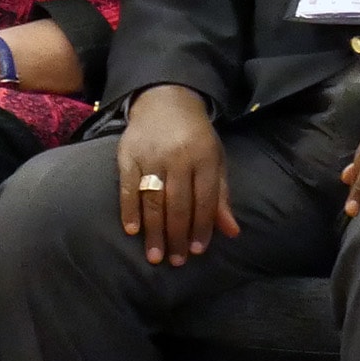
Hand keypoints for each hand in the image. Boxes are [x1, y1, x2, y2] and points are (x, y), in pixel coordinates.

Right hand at [115, 85, 237, 265]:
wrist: (165, 99)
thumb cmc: (195, 136)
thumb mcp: (214, 160)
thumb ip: (221, 196)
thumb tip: (231, 232)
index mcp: (203, 157)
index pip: (204, 200)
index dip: (202, 227)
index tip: (198, 251)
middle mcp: (178, 157)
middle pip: (178, 204)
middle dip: (177, 236)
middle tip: (176, 261)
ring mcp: (151, 155)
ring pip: (154, 199)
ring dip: (155, 231)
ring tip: (155, 255)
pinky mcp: (127, 154)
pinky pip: (128, 186)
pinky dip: (129, 209)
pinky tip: (132, 230)